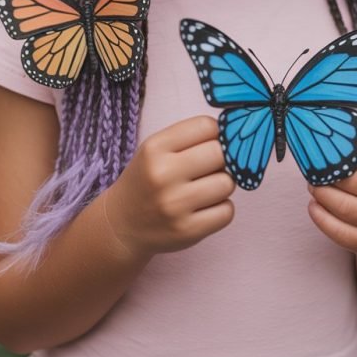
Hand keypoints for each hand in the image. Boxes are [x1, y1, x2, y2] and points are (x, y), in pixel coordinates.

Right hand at [106, 115, 235, 257]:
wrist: (122, 225)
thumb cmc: (147, 180)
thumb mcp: (155, 149)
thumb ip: (190, 137)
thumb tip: (234, 135)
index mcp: (155, 148)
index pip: (206, 126)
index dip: (216, 133)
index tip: (210, 142)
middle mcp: (163, 174)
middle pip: (221, 153)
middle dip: (222, 159)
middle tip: (210, 167)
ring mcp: (175, 205)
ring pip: (228, 183)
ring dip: (222, 185)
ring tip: (205, 189)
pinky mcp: (188, 231)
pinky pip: (227, 211)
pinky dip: (222, 209)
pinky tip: (205, 208)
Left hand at [307, 138, 356, 254]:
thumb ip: (356, 145)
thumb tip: (321, 129)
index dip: (340, 147)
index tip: (323, 145)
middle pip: (354, 181)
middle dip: (326, 174)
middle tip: (312, 170)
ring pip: (345, 207)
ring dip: (321, 195)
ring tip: (313, 186)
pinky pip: (340, 232)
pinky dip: (321, 218)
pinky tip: (314, 206)